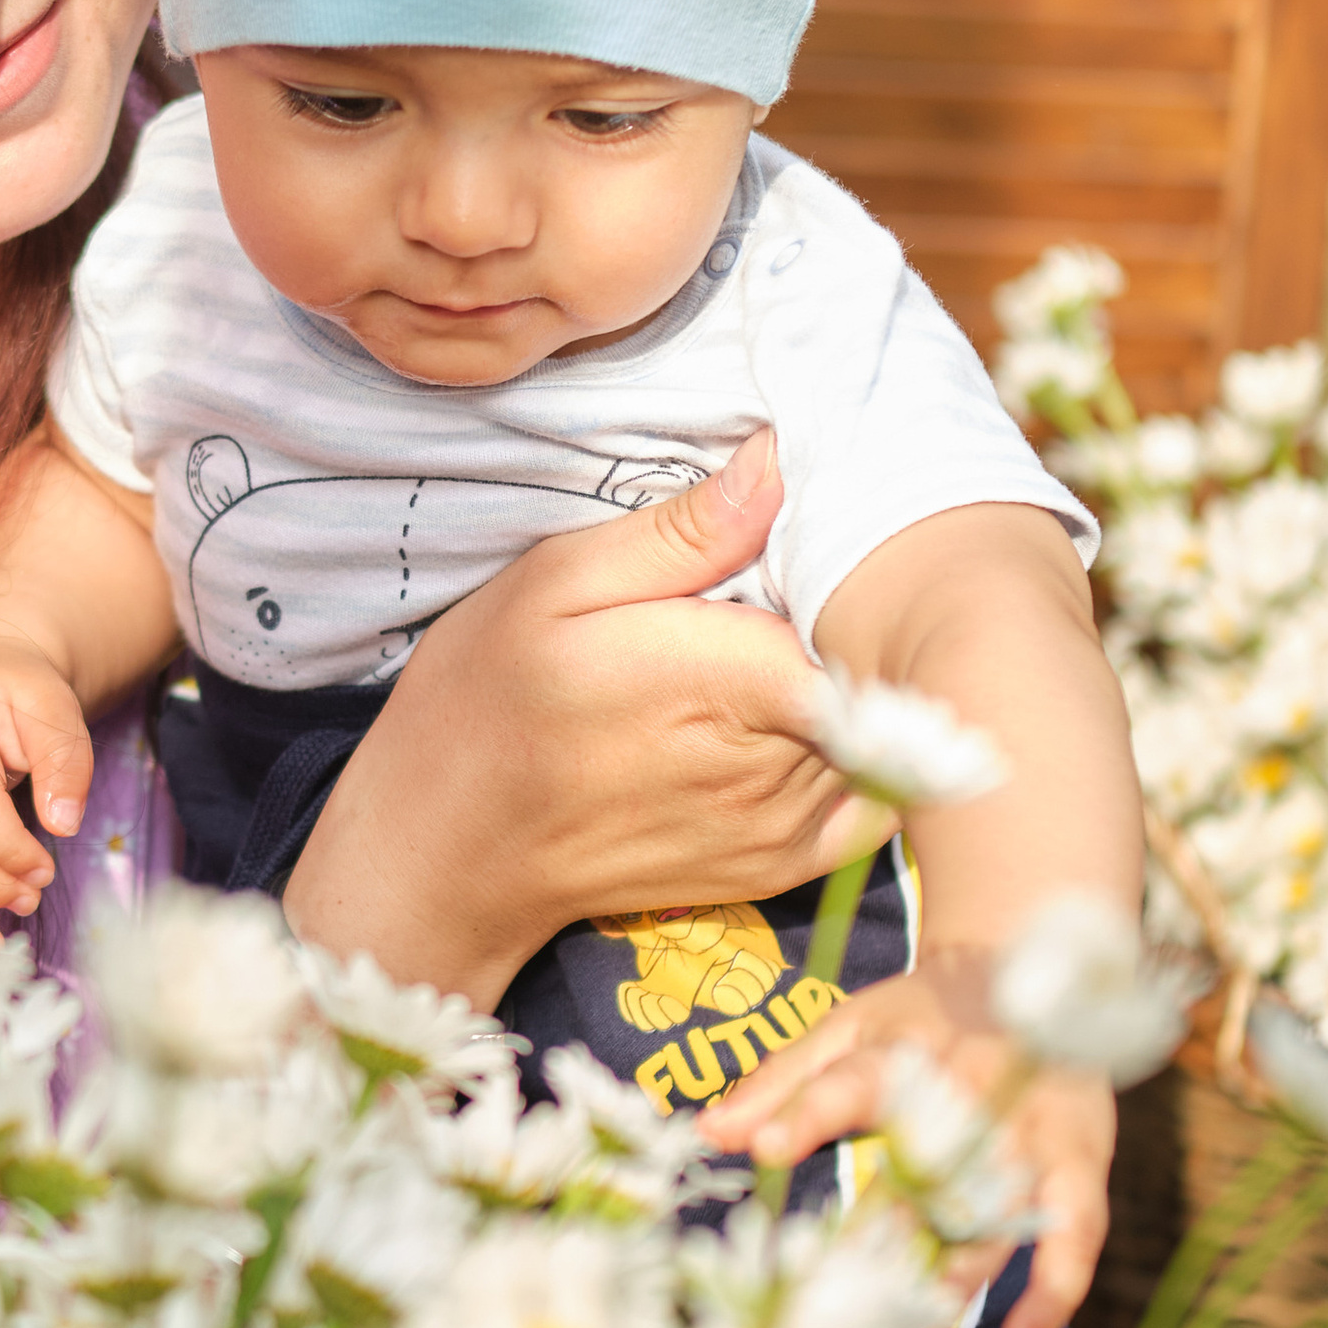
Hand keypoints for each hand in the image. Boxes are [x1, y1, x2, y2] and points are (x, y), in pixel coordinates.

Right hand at [283, 430, 890, 1003]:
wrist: (446, 852)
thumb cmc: (485, 703)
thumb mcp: (554, 584)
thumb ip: (681, 534)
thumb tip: (778, 463)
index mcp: (733, 678)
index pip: (856, 595)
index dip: (840, 554)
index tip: (796, 536)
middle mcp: (778, 762)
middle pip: (877, 661)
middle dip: (849, 614)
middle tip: (778, 586)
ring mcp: (786, 823)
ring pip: (881, 725)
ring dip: (854, 680)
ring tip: (770, 645)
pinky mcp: (784, 864)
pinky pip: (873, 798)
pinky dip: (864, 754)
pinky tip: (804, 718)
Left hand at [705, 948, 1112, 1327]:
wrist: (1027, 966)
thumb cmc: (920, 1014)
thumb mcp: (846, 1029)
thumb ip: (782, 1083)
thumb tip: (709, 1133)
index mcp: (900, 1051)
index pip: (848, 1082)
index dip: (808, 1113)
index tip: (766, 1147)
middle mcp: (966, 1088)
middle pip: (924, 1169)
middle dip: (886, 1237)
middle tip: (843, 1309)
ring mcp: (1028, 1126)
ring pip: (993, 1210)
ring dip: (957, 1278)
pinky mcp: (1078, 1156)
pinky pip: (1074, 1230)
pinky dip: (1054, 1288)